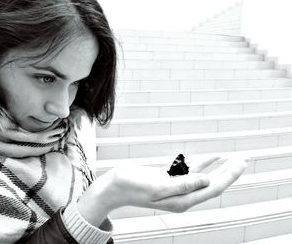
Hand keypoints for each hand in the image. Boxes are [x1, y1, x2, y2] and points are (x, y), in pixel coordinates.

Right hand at [77, 156, 246, 225]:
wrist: (113, 186)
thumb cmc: (131, 186)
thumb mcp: (157, 185)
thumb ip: (183, 184)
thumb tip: (206, 181)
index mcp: (181, 200)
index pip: (212, 188)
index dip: (228, 176)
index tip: (240, 164)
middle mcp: (181, 195)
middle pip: (211, 183)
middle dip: (228, 172)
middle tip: (242, 160)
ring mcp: (175, 187)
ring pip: (203, 176)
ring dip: (217, 167)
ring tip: (231, 159)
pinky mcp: (168, 179)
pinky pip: (189, 170)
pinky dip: (201, 162)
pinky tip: (209, 157)